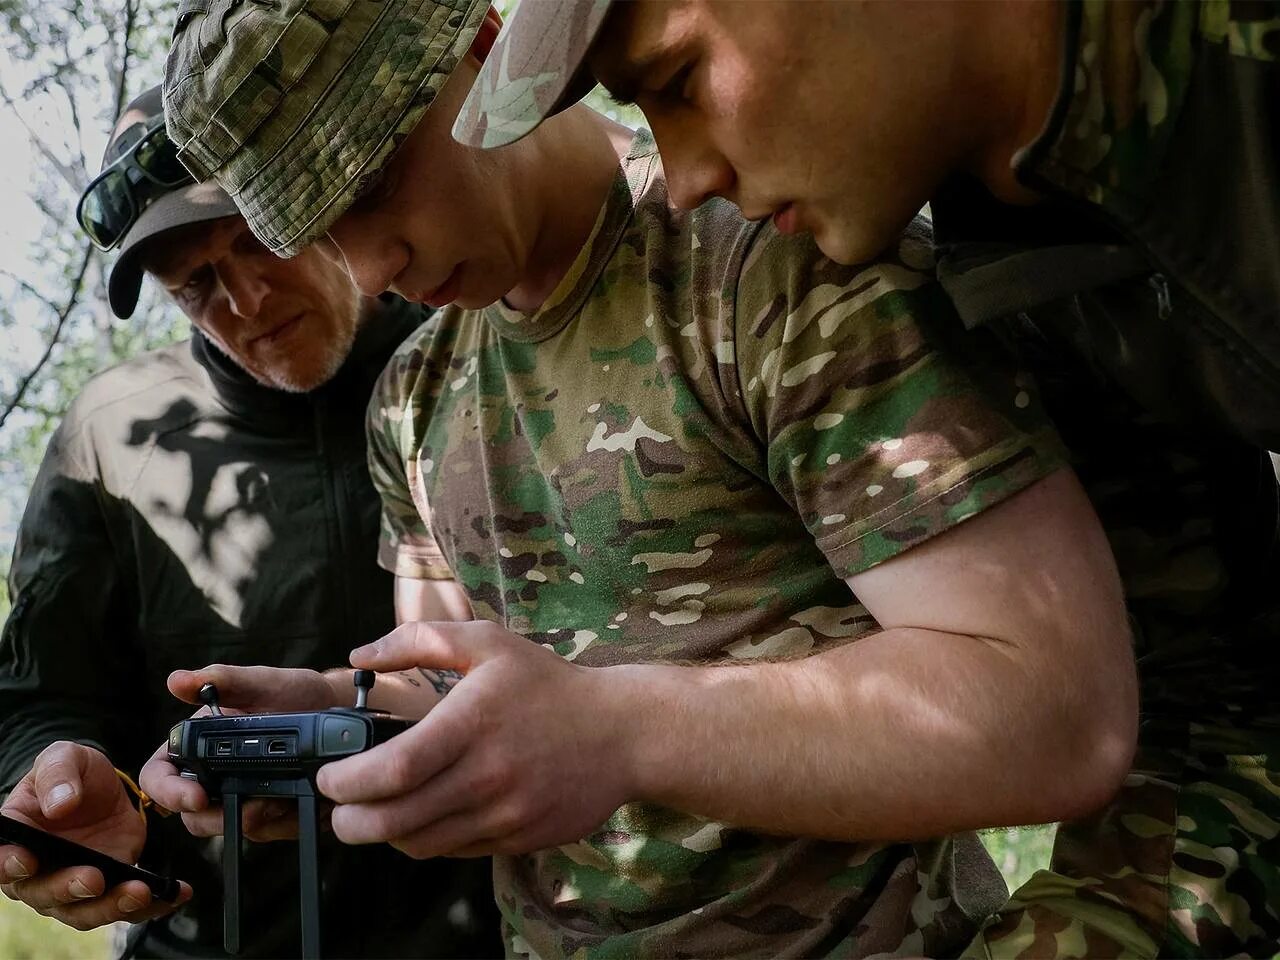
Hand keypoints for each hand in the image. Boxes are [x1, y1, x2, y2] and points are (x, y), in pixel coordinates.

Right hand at [0, 742, 191, 929]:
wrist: (106, 786)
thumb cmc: (73, 773)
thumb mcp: (64, 758)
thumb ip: (57, 775)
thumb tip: (61, 804)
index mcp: (17, 838)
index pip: (2, 861)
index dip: (8, 865)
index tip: (28, 860)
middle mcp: (39, 872)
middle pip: (44, 895)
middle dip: (68, 889)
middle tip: (95, 878)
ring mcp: (73, 885)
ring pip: (84, 911)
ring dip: (111, 907)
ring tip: (140, 892)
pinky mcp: (109, 888)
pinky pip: (125, 907)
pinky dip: (150, 907)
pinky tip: (174, 895)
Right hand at [139, 664, 341, 841]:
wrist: (335, 710)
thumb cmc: (293, 692)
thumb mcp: (261, 682)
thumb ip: (223, 680)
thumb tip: (178, 681)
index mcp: (196, 744)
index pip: (159, 776)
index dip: (168, 792)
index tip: (197, 797)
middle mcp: (211, 775)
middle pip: (193, 816)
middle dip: (219, 818)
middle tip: (255, 804)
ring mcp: (239, 796)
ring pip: (231, 827)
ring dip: (259, 817)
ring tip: (285, 794)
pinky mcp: (268, 812)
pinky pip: (267, 831)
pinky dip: (284, 820)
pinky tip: (301, 799)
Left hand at [317, 621, 633, 858]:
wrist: (623, 733)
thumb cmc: (549, 685)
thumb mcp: (489, 642)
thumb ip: (420, 640)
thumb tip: (361, 657)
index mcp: (473, 723)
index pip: (394, 769)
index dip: (348, 782)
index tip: (330, 775)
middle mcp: (487, 775)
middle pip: (395, 821)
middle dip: (350, 822)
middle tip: (340, 807)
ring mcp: (505, 814)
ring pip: (419, 844)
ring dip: (386, 834)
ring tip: (378, 810)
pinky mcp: (518, 839)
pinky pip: (455, 851)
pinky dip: (428, 838)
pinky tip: (428, 812)